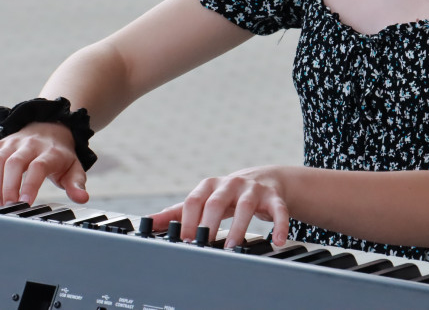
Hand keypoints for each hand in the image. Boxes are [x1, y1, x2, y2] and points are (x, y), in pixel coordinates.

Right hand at [0, 122, 88, 205]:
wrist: (50, 127)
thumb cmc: (60, 155)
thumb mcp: (74, 168)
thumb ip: (76, 183)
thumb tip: (82, 197)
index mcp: (50, 152)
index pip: (39, 166)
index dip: (30, 183)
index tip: (25, 202)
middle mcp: (29, 145)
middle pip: (14, 162)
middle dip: (9, 186)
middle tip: (8, 207)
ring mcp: (11, 143)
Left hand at [147, 166, 289, 247]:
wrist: (265, 179)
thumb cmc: (228, 194)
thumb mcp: (204, 199)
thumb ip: (178, 212)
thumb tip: (150, 222)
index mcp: (210, 186)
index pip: (194, 200)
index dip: (187, 220)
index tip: (183, 241)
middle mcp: (230, 184)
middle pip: (217, 202)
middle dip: (209, 223)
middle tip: (204, 245)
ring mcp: (253, 189)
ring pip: (246, 207)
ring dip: (239, 228)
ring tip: (234, 248)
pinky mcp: (274, 197)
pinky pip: (278, 210)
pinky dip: (279, 224)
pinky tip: (277, 240)